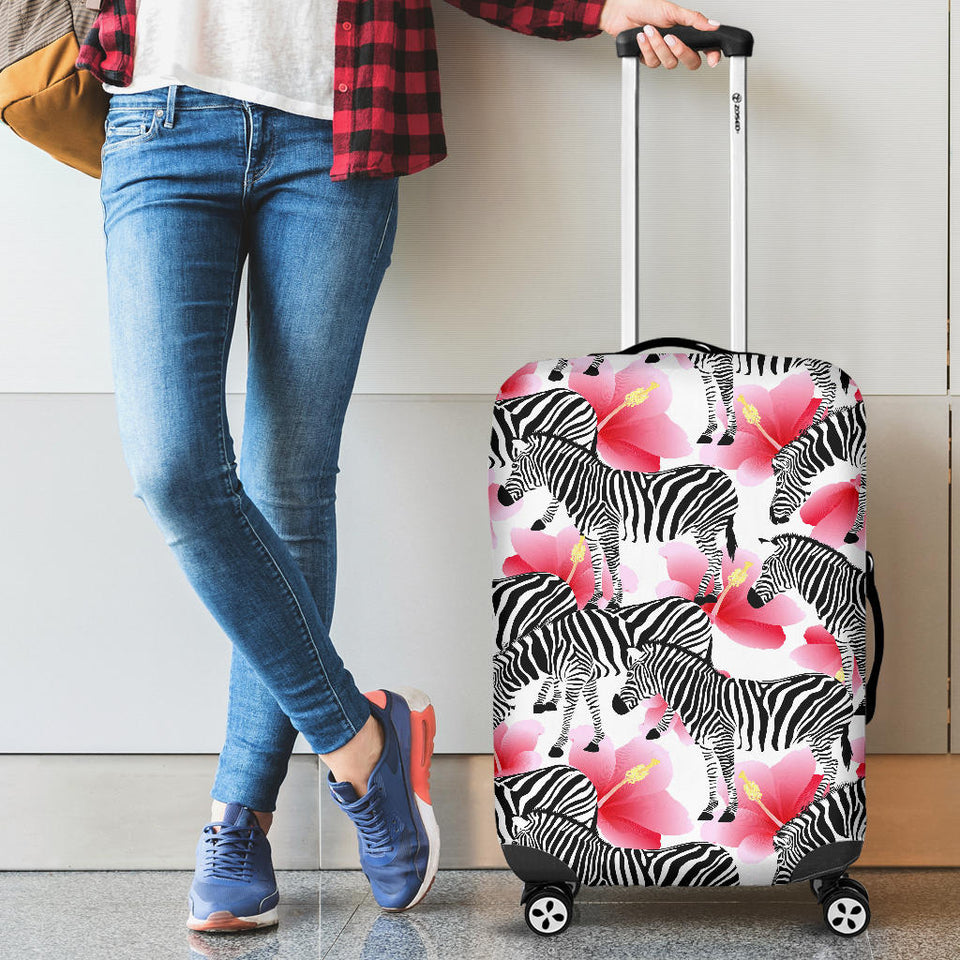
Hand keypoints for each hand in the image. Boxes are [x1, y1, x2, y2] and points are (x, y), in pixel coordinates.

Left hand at [598, 0, 722, 69]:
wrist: (622, 12)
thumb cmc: (646, 7)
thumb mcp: (673, 11)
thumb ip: (693, 20)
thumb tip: (713, 25)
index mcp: (687, 33)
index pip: (705, 48)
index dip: (711, 55)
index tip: (712, 60)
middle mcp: (677, 45)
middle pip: (690, 62)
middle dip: (680, 51)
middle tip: (671, 38)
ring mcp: (663, 53)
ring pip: (669, 63)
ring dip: (658, 46)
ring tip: (649, 29)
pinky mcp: (649, 59)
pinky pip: (653, 62)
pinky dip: (646, 48)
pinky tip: (641, 37)